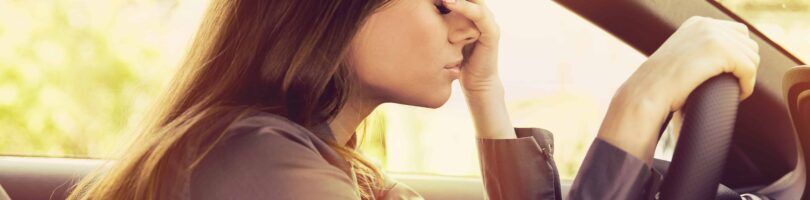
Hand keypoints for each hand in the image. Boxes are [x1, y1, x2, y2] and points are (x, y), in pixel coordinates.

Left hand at [443, 0, 514, 138]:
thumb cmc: (454, 61)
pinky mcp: (491, 32)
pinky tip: (449, 2)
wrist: (475, 84)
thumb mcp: (441, 37)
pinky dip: (465, 7)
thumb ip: (434, 23)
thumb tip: (407, 14)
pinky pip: (479, 15)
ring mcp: (487, 21)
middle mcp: (479, 13)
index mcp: (468, 12)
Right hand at [599, 16, 759, 162]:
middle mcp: (706, 24)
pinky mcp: (720, 51)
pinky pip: (749, 69)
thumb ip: (697, 51)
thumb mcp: (680, 58)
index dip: (740, 56)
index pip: (738, 32)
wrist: (648, 93)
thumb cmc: (661, 84)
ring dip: (747, 76)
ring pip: (752, 57)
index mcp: (697, 23)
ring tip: (736, 90)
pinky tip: (739, 94)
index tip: (731, 75)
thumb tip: (715, 61)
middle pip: (748, 43)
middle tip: (735, 84)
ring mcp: (713, 35)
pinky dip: (748, 85)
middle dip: (746, 65)